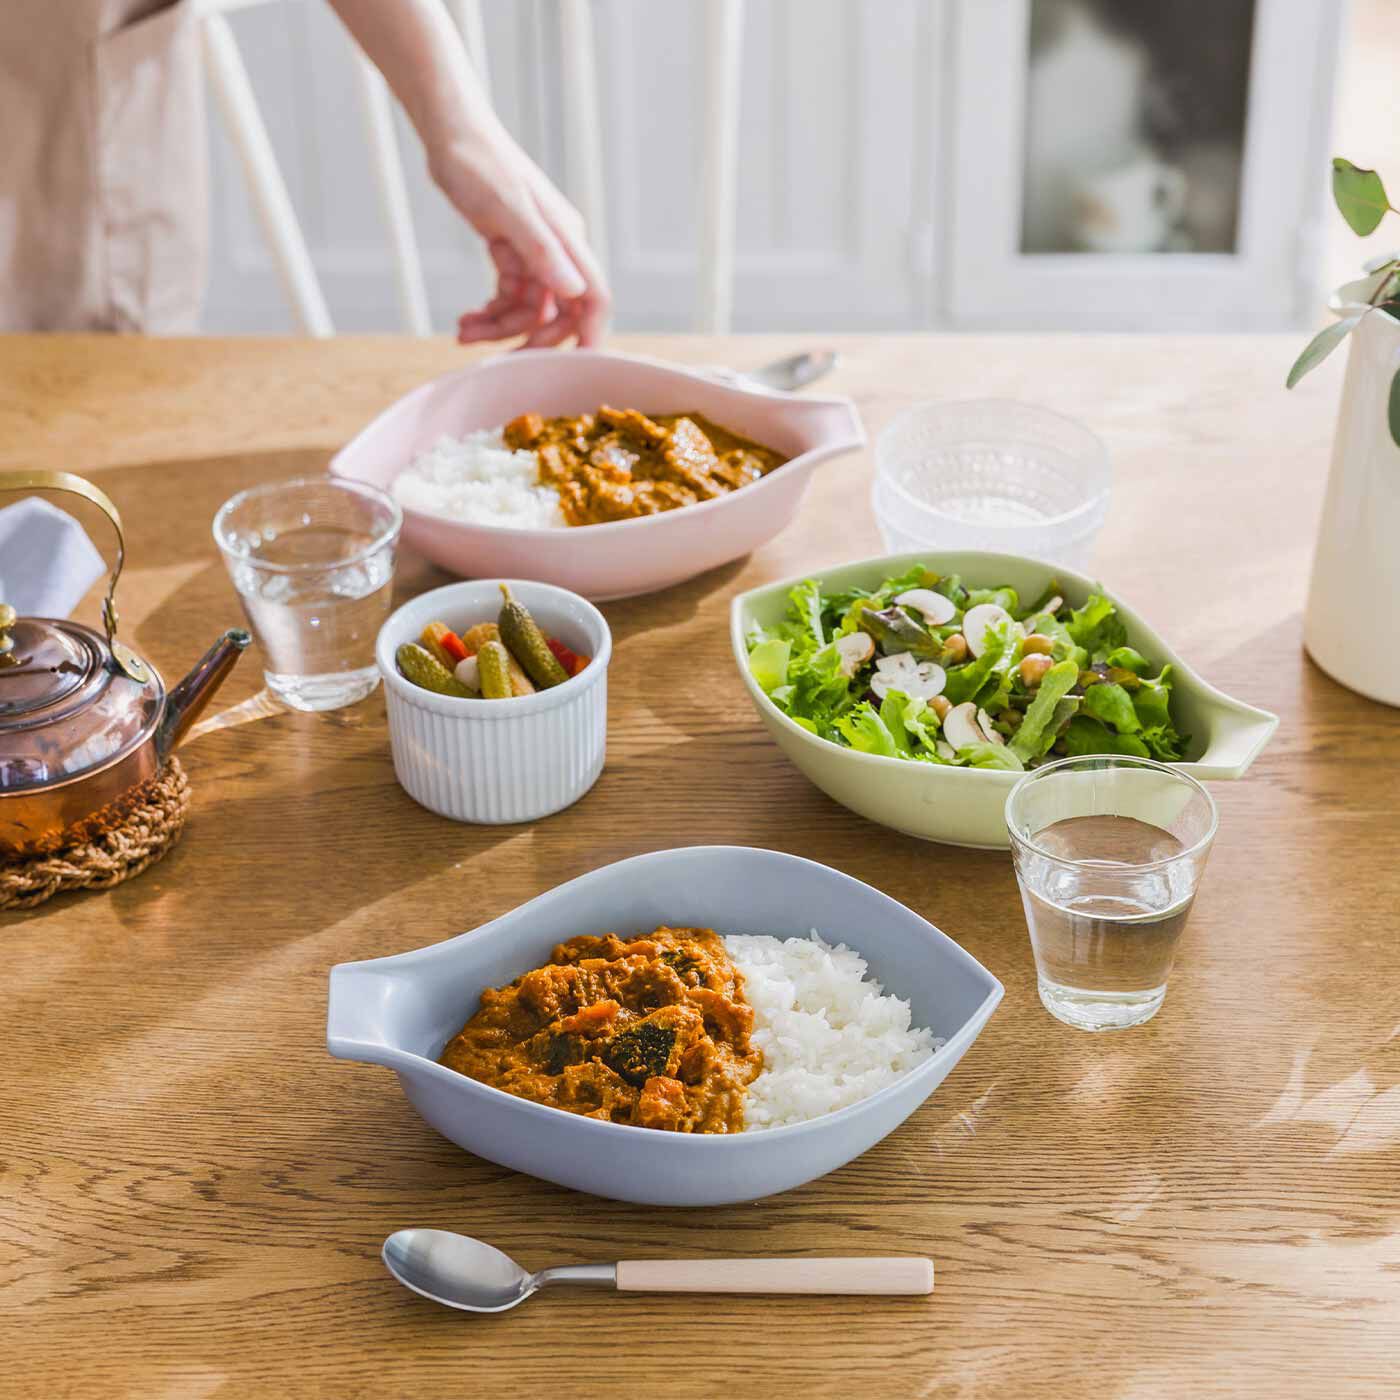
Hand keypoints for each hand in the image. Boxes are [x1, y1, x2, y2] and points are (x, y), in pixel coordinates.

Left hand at [433, 133, 609, 347]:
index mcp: (566, 240)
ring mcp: (534, 252)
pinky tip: (466, 318)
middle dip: (529, 338)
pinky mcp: (512, 250)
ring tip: (463, 331)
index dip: (588, 337)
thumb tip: (575, 292)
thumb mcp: (508, 209)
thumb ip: (542, 251)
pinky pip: (509, 295)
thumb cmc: (477, 161)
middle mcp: (557, 249)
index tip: (574, 372)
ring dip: (499, 327)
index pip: (593, 298)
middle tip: (496, 359)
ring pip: (528, 308)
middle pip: (559, 313)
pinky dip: (490, 311)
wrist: (448, 130)